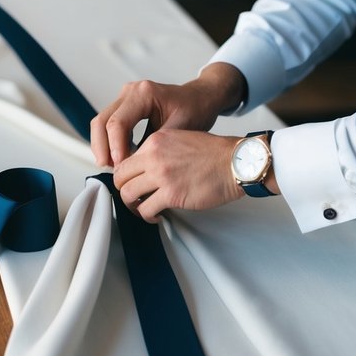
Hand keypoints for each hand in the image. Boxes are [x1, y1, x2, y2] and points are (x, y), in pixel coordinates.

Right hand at [90, 63, 246, 167]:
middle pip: (102, 120)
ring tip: (113, 168)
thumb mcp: (180, 128)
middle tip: (110, 169)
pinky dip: (109, 142)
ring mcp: (125, 98)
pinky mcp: (125, 106)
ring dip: (103, 146)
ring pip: (101, 122)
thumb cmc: (195, 108)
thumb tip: (138, 167)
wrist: (201, 98)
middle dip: (102, 148)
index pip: (118, 122)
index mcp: (144, 93)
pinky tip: (118, 159)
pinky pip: (109, 124)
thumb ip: (157, 146)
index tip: (122, 167)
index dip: (116, 147)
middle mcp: (131, 92)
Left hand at [114, 129, 243, 221]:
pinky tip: (156, 216)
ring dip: (133, 206)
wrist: (235, 162)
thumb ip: (159, 151)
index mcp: (156, 141)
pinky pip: (146, 209)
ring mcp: (162, 175)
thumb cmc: (214, 153)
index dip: (125, 176)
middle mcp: (154, 156)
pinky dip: (148, 216)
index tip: (131, 183)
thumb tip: (145, 168)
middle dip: (124, 191)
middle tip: (133, 198)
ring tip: (143, 209)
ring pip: (128, 195)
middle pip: (120, 178)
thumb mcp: (180, 139)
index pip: (125, 160)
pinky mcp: (171, 194)